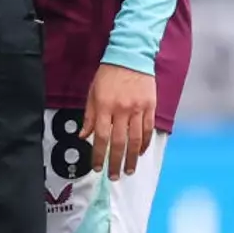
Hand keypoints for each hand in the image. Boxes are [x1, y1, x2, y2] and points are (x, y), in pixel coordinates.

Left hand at [80, 63, 156, 180]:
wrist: (130, 56)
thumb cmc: (108, 75)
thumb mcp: (92, 92)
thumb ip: (89, 116)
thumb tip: (83, 136)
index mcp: (104, 106)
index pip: (100, 136)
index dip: (98, 154)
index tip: (96, 167)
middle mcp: (121, 110)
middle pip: (119, 142)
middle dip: (115, 162)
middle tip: (113, 176)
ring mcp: (137, 109)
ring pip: (135, 140)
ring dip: (132, 158)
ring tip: (129, 170)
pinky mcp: (150, 107)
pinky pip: (147, 130)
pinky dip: (144, 144)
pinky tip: (140, 153)